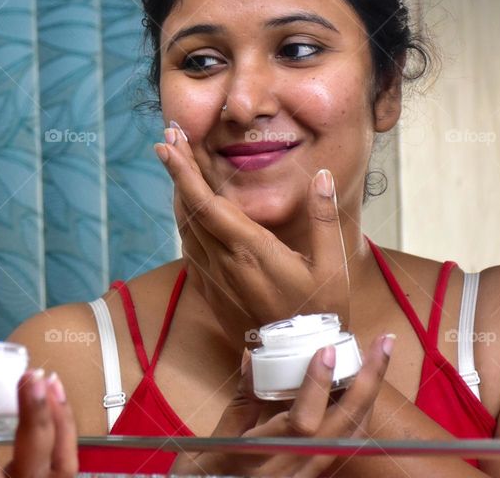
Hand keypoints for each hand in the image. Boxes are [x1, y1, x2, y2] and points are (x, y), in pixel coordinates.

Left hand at [155, 125, 349, 350]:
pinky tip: (188, 206)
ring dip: (179, 192)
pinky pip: (189, 246)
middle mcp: (223, 261)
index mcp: (250, 250)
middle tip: (169, 137)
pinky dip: (185, 219)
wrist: (297, 362)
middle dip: (177, 170)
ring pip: (185, 227)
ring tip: (177, 161)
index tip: (168, 143)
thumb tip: (321, 175)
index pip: (205, 203)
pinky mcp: (210, 289)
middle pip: (188, 208)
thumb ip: (324, 217)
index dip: (183, 171)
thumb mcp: (332, 265)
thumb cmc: (319, 313)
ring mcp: (213, 277)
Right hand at [173, 334, 394, 476]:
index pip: (301, 423)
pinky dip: (356, 413)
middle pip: (343, 427)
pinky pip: (344, 444)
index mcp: (262, 459)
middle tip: (382, 343)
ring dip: (369, 395)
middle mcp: (293, 470)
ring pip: (351, 436)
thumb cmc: (203, 477)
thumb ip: (242, 401)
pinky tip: (360, 391)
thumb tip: (253, 358)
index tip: (326, 350)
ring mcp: (307, 476)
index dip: (317, 386)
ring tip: (377, 359)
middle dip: (368, 382)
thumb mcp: (215, 440)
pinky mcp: (312, 476)